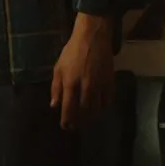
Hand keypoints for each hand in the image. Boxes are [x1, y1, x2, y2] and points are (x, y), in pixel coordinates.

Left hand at [51, 14, 114, 128]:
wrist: (92, 38)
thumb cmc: (72, 52)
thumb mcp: (58, 68)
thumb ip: (56, 88)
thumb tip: (54, 106)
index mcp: (70, 82)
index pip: (69, 107)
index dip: (67, 119)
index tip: (66, 127)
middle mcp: (86, 86)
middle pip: (84, 111)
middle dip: (80, 122)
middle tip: (76, 127)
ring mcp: (100, 85)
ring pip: (97, 108)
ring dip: (91, 117)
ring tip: (86, 121)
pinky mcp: (110, 81)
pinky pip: (108, 100)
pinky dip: (103, 108)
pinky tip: (98, 109)